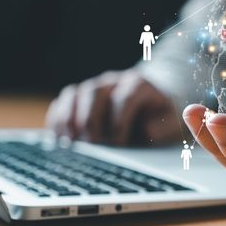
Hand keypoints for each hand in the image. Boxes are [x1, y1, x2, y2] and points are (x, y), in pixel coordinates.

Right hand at [46, 70, 180, 144]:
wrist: (150, 100)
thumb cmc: (159, 115)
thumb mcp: (168, 120)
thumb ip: (161, 126)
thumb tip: (146, 130)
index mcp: (138, 85)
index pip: (125, 96)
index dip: (120, 119)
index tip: (118, 141)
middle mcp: (113, 82)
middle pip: (95, 92)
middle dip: (91, 119)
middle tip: (92, 143)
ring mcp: (94, 87)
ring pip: (75, 93)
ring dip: (69, 118)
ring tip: (70, 142)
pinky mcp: (79, 96)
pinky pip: (62, 101)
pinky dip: (57, 118)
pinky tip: (56, 137)